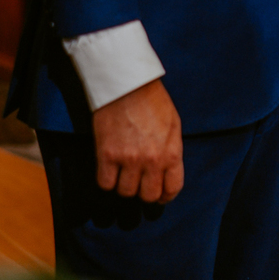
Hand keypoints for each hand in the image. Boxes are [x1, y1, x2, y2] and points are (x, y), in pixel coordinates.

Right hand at [92, 77, 182, 202]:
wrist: (127, 83)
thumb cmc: (151, 99)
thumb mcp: (173, 124)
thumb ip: (171, 150)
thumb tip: (167, 171)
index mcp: (172, 152)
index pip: (173, 188)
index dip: (165, 195)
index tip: (159, 194)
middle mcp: (153, 159)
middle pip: (148, 196)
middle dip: (144, 192)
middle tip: (138, 182)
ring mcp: (130, 159)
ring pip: (126, 192)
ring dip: (123, 185)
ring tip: (122, 171)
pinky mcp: (108, 154)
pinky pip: (106, 183)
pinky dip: (106, 179)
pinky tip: (109, 168)